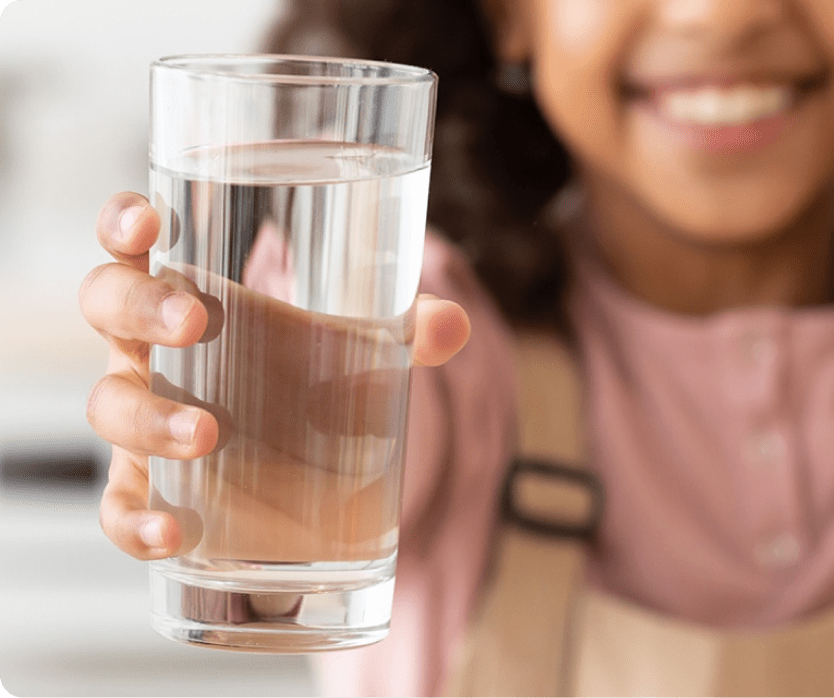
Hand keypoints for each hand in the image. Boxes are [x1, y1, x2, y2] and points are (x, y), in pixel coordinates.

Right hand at [80, 192, 470, 560]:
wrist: (294, 467)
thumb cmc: (306, 380)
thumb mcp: (357, 347)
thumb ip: (405, 331)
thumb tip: (452, 325)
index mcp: (186, 296)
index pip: (131, 244)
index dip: (122, 223)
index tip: (148, 224)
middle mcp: (149, 350)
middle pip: (107, 307)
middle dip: (141, 308)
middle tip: (195, 321)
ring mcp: (140, 418)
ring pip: (108, 406)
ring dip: (148, 417)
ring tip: (206, 431)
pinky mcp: (146, 487)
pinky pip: (117, 504)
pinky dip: (132, 521)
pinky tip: (169, 532)